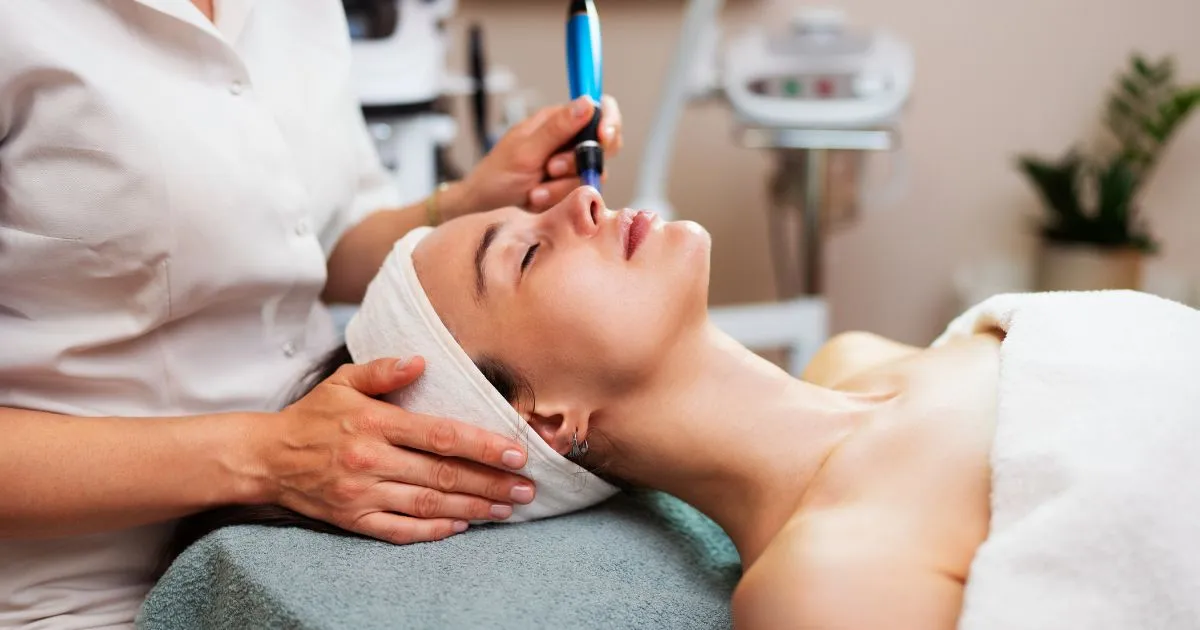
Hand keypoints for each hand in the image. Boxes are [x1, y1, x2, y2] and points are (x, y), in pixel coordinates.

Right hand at [259, 357, 535, 543]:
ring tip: (507, 509)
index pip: (439, 435)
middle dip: (491, 483)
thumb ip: (382, 370)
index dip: (482, 446)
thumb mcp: (342, 382)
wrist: (266, 458)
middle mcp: (370, 460)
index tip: (516, 453)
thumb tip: (421, 361)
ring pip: (428, 505)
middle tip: (527, 489)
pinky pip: (399, 531)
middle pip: (442, 475)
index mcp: (374, 422)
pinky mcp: (352, 519)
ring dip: (473, 509)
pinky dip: (433, 531)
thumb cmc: (313, 416)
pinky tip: (462, 526)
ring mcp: (361, 494)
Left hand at [453, 95, 623, 215]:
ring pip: (591, 174)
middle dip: (579, 162)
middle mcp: (570, 141)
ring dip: (562, 186)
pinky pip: (580, 194)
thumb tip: (588, 103)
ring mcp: (572, 168)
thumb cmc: (496, 175)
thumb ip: (557, 128)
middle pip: (605, 145)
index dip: (609, 121)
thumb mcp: (525, 150)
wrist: (483, 208)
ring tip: (534, 190)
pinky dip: (558, 199)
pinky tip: (536, 198)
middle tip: (552, 169)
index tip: (602, 138)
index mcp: (559, 120)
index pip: (601, 109)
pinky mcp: (571, 190)